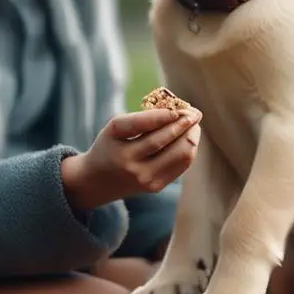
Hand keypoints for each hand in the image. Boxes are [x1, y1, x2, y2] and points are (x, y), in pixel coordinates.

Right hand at [62, 107, 201, 210]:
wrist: (98, 182)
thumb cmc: (110, 146)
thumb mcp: (116, 127)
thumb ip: (142, 118)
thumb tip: (178, 111)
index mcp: (117, 143)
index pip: (143, 126)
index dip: (164, 115)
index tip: (178, 107)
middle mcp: (131, 164)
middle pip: (165, 140)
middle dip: (184, 124)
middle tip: (195, 113)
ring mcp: (146, 179)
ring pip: (180, 154)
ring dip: (191, 136)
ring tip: (194, 125)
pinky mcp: (156, 186)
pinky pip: (181, 165)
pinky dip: (189, 149)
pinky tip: (189, 139)